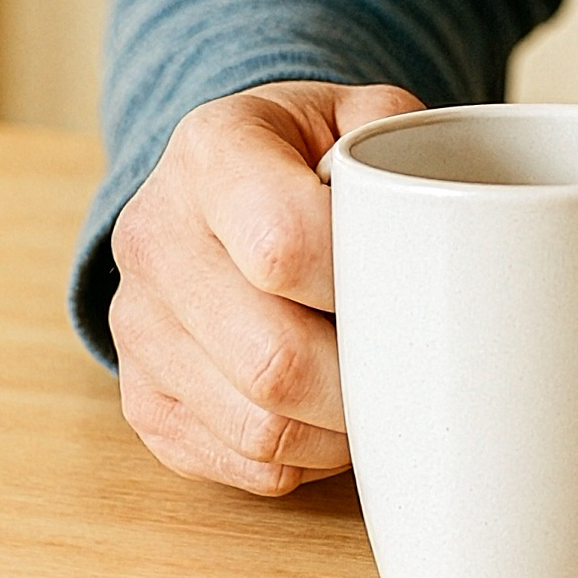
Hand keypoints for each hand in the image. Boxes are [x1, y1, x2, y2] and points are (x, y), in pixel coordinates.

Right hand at [108, 80, 422, 495]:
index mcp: (214, 150)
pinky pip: (239, 463)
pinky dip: (303, 457)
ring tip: (378, 390)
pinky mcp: (140, 396)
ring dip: (340, 431)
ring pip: (260, 428)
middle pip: (273, 360)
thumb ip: (403, 141)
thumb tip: (441, 222)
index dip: (361, 285)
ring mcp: (137, 325)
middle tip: (413, 364)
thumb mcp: (355, 114)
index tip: (406, 287)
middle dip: (364, 380)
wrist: (214, 182)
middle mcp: (157, 237)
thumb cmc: (305, 152)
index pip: (284, 244)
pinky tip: (329, 413)